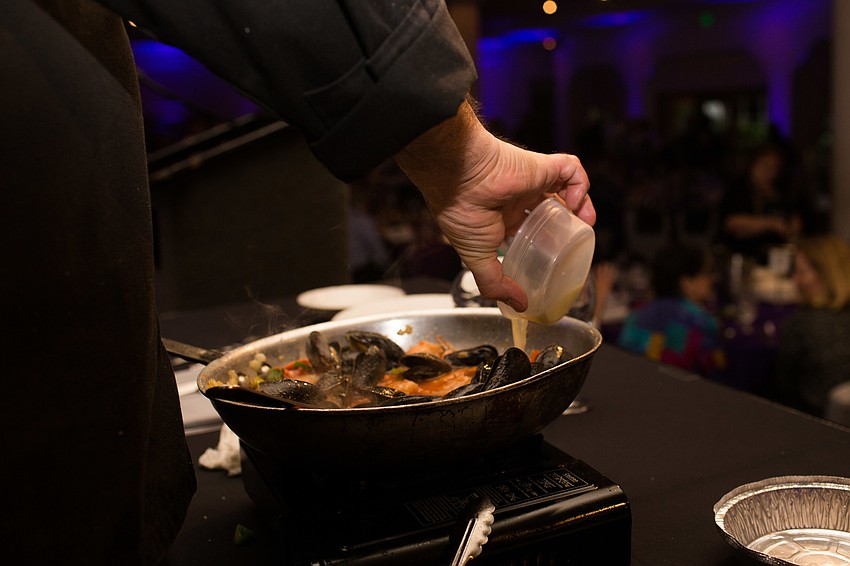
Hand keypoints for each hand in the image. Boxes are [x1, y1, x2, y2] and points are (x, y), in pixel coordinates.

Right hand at [395, 98, 594, 311]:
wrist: (460, 177)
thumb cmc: (461, 211)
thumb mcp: (477, 257)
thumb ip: (495, 282)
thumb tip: (519, 305)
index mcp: (501, 216)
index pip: (529, 228)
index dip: (544, 241)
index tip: (555, 259)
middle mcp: (517, 197)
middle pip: (551, 209)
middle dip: (566, 225)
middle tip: (574, 243)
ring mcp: (531, 180)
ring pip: (565, 189)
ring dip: (580, 205)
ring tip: (585, 223)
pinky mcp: (542, 166)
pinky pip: (571, 169)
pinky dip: (581, 185)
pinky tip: (576, 204)